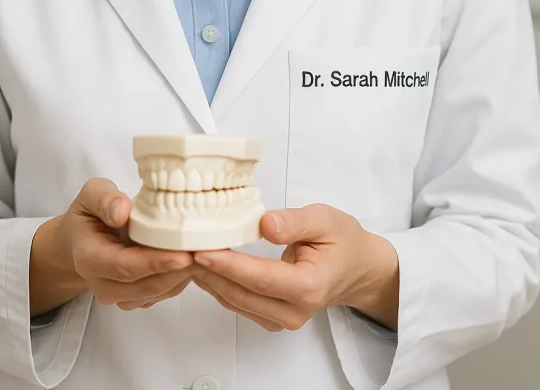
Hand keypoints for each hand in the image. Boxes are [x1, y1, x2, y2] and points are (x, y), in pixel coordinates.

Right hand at [59, 178, 193, 310]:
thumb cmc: (90, 214)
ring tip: (204, 253)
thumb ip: (104, 198)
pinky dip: (180, 279)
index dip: (155, 263)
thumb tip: (122, 212)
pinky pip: (161, 294)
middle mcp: (102, 284)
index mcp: (89, 258)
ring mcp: (119, 295)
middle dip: (177, 272)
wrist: (81, 240)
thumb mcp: (91, 195)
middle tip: (205, 253)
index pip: (124, 266)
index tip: (183, 255)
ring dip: (182, 276)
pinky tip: (193, 259)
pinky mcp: (134, 298)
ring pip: (156, 292)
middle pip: (144, 285)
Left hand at [190, 204, 398, 332]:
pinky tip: (204, 267)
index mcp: (309, 285)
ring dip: (209, 280)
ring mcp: (284, 319)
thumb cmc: (343, 241)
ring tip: (185, 254)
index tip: (201, 250)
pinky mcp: (274, 318)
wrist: (358, 269)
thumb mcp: (325, 219)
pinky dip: (219, 286)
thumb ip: (294, 221)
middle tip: (181, 248)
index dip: (228, 265)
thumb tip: (265, 224)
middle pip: (242, 294)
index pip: (260, 278)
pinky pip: (239, 305)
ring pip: (236, 303)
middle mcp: (295, 310)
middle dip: (209, 272)